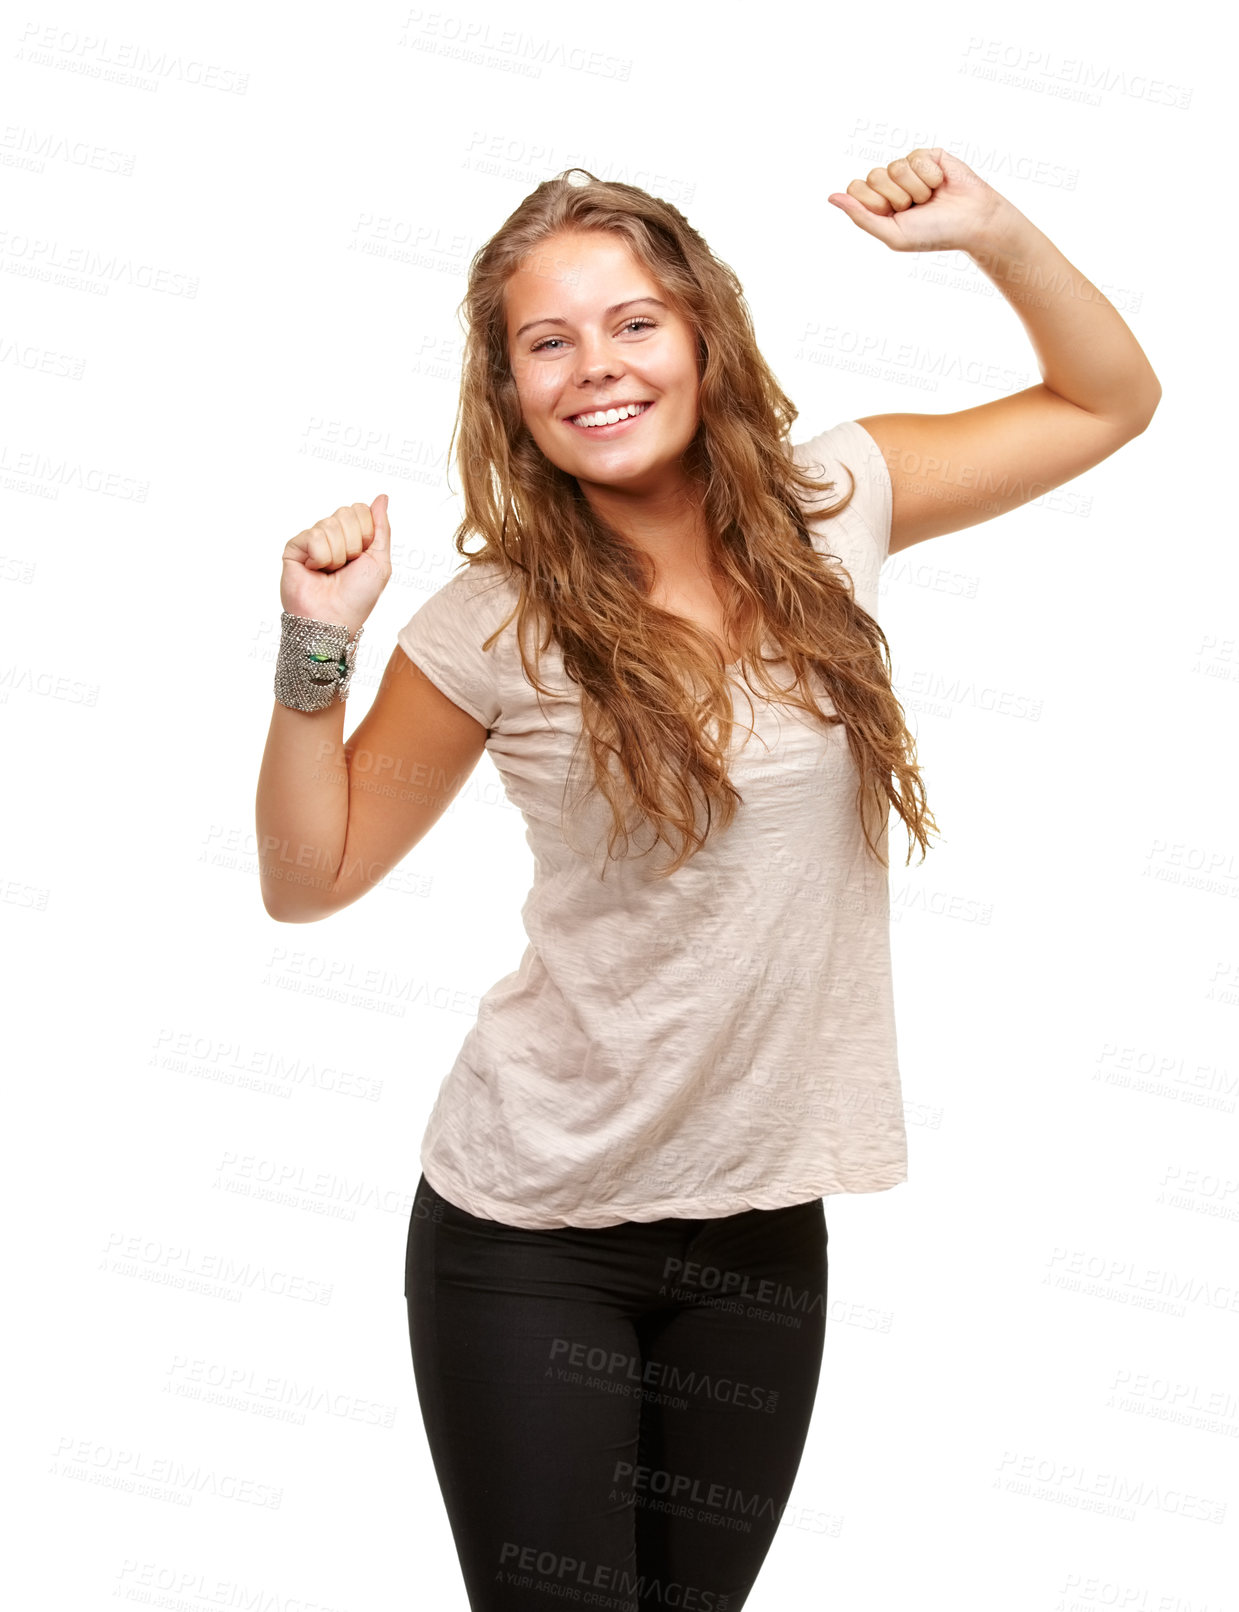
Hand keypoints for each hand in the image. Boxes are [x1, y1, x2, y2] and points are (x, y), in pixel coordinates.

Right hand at [280, 494, 391, 635]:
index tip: (362, 558)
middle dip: (353, 544)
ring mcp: (312, 540)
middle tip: (346, 567)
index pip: (360, 510)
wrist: (334, 619)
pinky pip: (313, 536)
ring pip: (330, 524)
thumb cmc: (357, 596)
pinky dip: (321, 557)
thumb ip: (381, 528)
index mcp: (352, 536)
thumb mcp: (380, 560)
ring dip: (337, 555)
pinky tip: (315, 570)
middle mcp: (331, 535)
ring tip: (330, 572)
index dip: (366, 534)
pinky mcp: (294, 547)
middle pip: (346, 513)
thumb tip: (382, 497)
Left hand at [828, 147, 1017, 253]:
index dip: (874, 202)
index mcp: (878, 204)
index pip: (856, 189)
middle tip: (916, 208)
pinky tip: (941, 184)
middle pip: (874, 176)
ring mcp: (909, 168)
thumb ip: (860, 216)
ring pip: (895, 167)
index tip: (894, 214)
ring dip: (916, 189)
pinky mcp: (927, 155)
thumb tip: (831, 197)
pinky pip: (915, 157)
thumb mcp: (893, 233)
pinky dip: (929, 176)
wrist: (972, 222)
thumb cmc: (934, 234)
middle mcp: (891, 184)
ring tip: (930, 198)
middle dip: (897, 197)